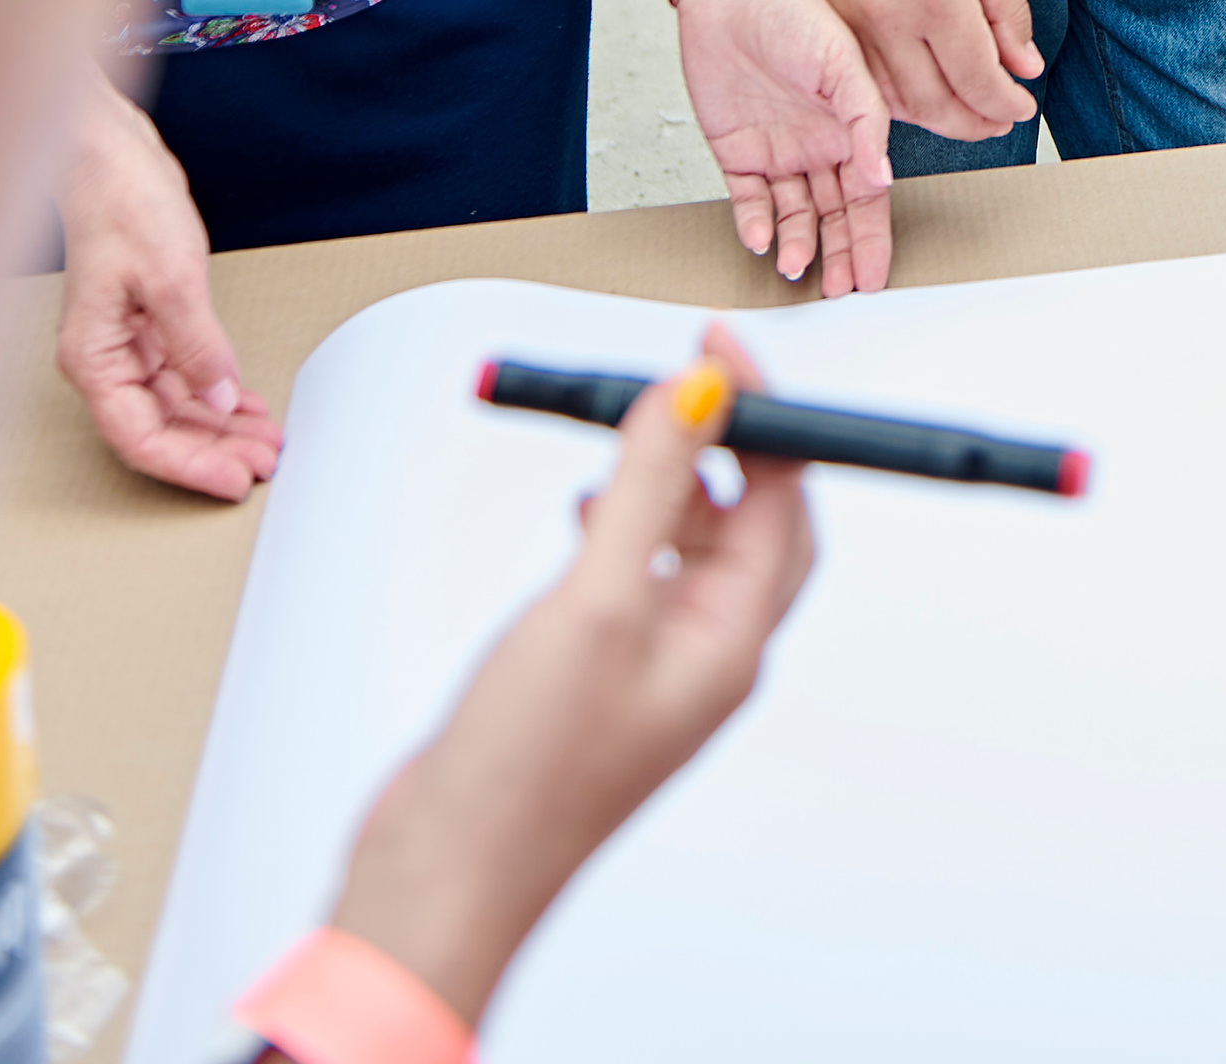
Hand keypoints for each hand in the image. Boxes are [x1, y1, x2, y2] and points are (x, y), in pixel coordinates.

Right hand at [55, 75, 281, 499]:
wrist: (113, 155)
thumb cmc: (123, 203)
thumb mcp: (170, 276)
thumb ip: (196, 344)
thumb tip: (220, 397)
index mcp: (95, 358)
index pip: (140, 437)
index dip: (188, 465)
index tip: (232, 480)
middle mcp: (105, 359)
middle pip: (160, 428)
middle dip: (214, 449)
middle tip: (264, 462)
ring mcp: (125, 343)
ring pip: (174, 406)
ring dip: (220, 425)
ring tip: (265, 439)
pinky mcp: (146, 324)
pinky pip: (181, 375)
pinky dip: (215, 391)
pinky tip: (245, 405)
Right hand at [329, 325, 811, 1028]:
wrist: (443, 877)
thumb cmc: (524, 775)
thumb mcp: (595, 603)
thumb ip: (649, 489)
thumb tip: (702, 396)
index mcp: (729, 642)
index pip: (782, 500)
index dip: (762, 414)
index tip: (714, 347)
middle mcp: (703, 655)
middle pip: (755, 519)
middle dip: (732, 439)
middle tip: (687, 374)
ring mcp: (651, 669)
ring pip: (695, 544)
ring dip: (675, 476)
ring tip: (630, 430)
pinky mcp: (597, 676)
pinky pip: (639, 575)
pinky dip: (626, 522)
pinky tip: (588, 504)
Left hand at [671, 0, 892, 296]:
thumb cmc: (794, 10)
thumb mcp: (843, 62)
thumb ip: (865, 121)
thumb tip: (880, 178)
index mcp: (850, 127)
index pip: (867, 197)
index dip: (873, 237)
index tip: (877, 275)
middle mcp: (817, 145)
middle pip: (833, 216)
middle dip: (841, 255)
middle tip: (843, 291)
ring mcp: (776, 150)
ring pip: (793, 214)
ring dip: (799, 245)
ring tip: (799, 268)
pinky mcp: (736, 149)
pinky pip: (748, 199)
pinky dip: (755, 223)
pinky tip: (762, 240)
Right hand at [800, 0, 1042, 141]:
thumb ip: (1008, 10)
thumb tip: (1025, 67)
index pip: (977, 80)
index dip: (1006, 104)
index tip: (1022, 106)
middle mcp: (890, 19)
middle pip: (937, 105)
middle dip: (976, 123)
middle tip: (998, 120)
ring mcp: (853, 25)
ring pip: (897, 104)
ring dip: (938, 120)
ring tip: (967, 113)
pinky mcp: (832, 22)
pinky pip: (866, 83)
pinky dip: (898, 102)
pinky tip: (924, 96)